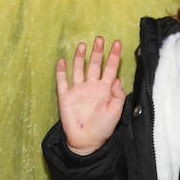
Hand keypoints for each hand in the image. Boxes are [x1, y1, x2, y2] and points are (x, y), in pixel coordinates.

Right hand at [56, 36, 125, 155]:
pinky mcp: (66, 96)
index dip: (114, 56)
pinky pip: (62, 81)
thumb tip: (117, 79)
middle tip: (99, 39)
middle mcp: (92, 86)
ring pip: (78, 69)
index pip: (111, 68)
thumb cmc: (103, 127)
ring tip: (82, 45)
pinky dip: (61, 71)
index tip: (117, 43)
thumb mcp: (115, 111)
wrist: (87, 141)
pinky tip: (62, 61)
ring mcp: (78, 90)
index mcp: (105, 89)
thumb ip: (118, 95)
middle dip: (97, 52)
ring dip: (80, 57)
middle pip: (94, 65)